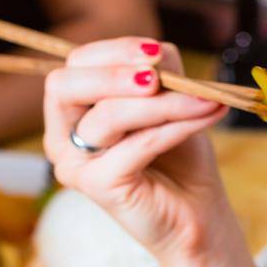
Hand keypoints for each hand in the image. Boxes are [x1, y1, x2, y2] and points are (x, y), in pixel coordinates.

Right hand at [43, 38, 235, 266]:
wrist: (196, 215)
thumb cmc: (178, 157)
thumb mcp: (168, 100)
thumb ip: (157, 72)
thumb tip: (154, 54)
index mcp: (71, 112)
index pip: (75, 65)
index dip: (113, 51)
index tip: (156, 52)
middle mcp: (61, 139)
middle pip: (66, 86)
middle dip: (114, 73)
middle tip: (157, 75)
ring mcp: (75, 165)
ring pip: (108, 115)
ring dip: (162, 102)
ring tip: (203, 100)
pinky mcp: (98, 186)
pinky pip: (137, 144)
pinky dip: (175, 126)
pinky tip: (205, 117)